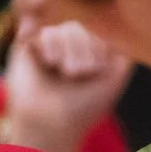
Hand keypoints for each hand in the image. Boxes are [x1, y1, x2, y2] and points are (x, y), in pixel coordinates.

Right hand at [0, 21, 132, 151]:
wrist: (51, 125)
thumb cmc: (83, 108)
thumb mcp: (115, 78)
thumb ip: (124, 48)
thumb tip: (115, 26)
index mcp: (87, 57)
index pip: (101, 33)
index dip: (100, 50)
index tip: (95, 74)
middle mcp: (67, 50)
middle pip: (85, 27)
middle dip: (85, 49)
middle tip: (77, 75)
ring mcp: (47, 48)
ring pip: (67, 27)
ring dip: (70, 50)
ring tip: (63, 72)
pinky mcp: (26, 49)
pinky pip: (44, 31)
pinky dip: (50, 46)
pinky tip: (49, 63)